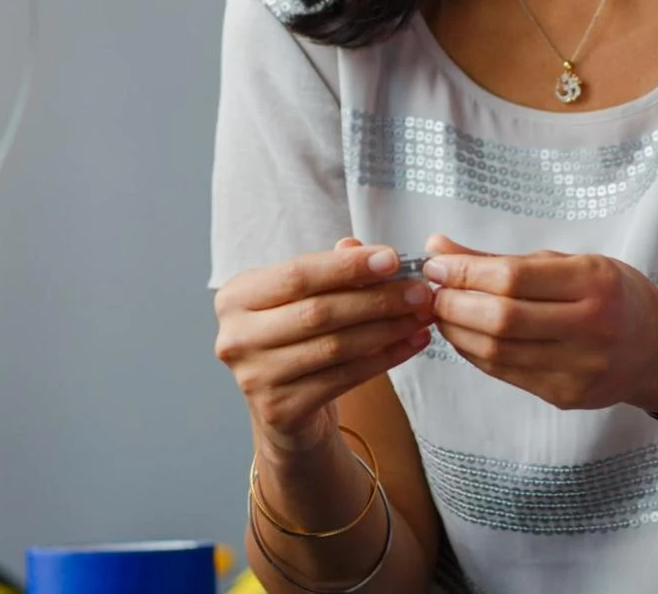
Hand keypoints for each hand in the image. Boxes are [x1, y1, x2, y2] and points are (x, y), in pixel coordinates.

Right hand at [214, 238, 436, 455]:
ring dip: (387, 329)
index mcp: (236, 297)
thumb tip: (358, 247)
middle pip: (318, 311)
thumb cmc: (294, 340)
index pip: (298, 275)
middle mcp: (237, 337)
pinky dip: (384, 359)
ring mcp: (255, 377)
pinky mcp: (280, 409)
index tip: (392, 259)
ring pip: (335, 346)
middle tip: (418, 291)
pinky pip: (344, 377)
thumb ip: (328, 271)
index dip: (347, 267)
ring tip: (421, 316)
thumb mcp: (302, 299)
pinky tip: (410, 344)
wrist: (284, 411)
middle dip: (377, 299)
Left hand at [422, 235, 657, 413]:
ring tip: (442, 312)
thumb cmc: (610, 294)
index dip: (464, 272)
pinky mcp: (567, 396)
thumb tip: (437, 249)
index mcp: (594, 283)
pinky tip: (465, 336)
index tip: (435, 263)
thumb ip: (500, 259)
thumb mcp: (568, 262)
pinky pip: (505, 374)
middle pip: (501, 319)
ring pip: (497, 352)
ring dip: (457, 331)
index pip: (512, 278)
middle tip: (430, 290)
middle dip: (453, 303)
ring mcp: (580, 368)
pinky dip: (474, 353)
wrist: (657, 347)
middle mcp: (591, 327)